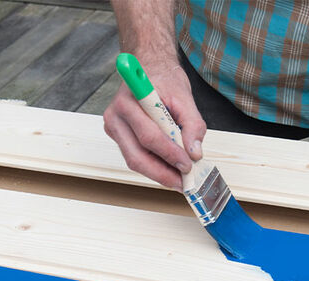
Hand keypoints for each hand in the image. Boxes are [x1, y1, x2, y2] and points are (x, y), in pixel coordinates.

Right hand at [103, 57, 205, 191]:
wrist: (149, 70)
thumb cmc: (164, 80)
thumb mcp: (184, 97)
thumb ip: (193, 125)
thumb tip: (195, 152)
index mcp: (129, 101)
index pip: (149, 135)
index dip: (168, 154)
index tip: (187, 165)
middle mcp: (115, 116)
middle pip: (137, 155)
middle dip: (162, 172)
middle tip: (183, 181)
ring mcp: (114, 128)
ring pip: (134, 161)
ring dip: (158, 174)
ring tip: (179, 180)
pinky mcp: (118, 137)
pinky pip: (135, 157)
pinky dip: (153, 167)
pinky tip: (169, 171)